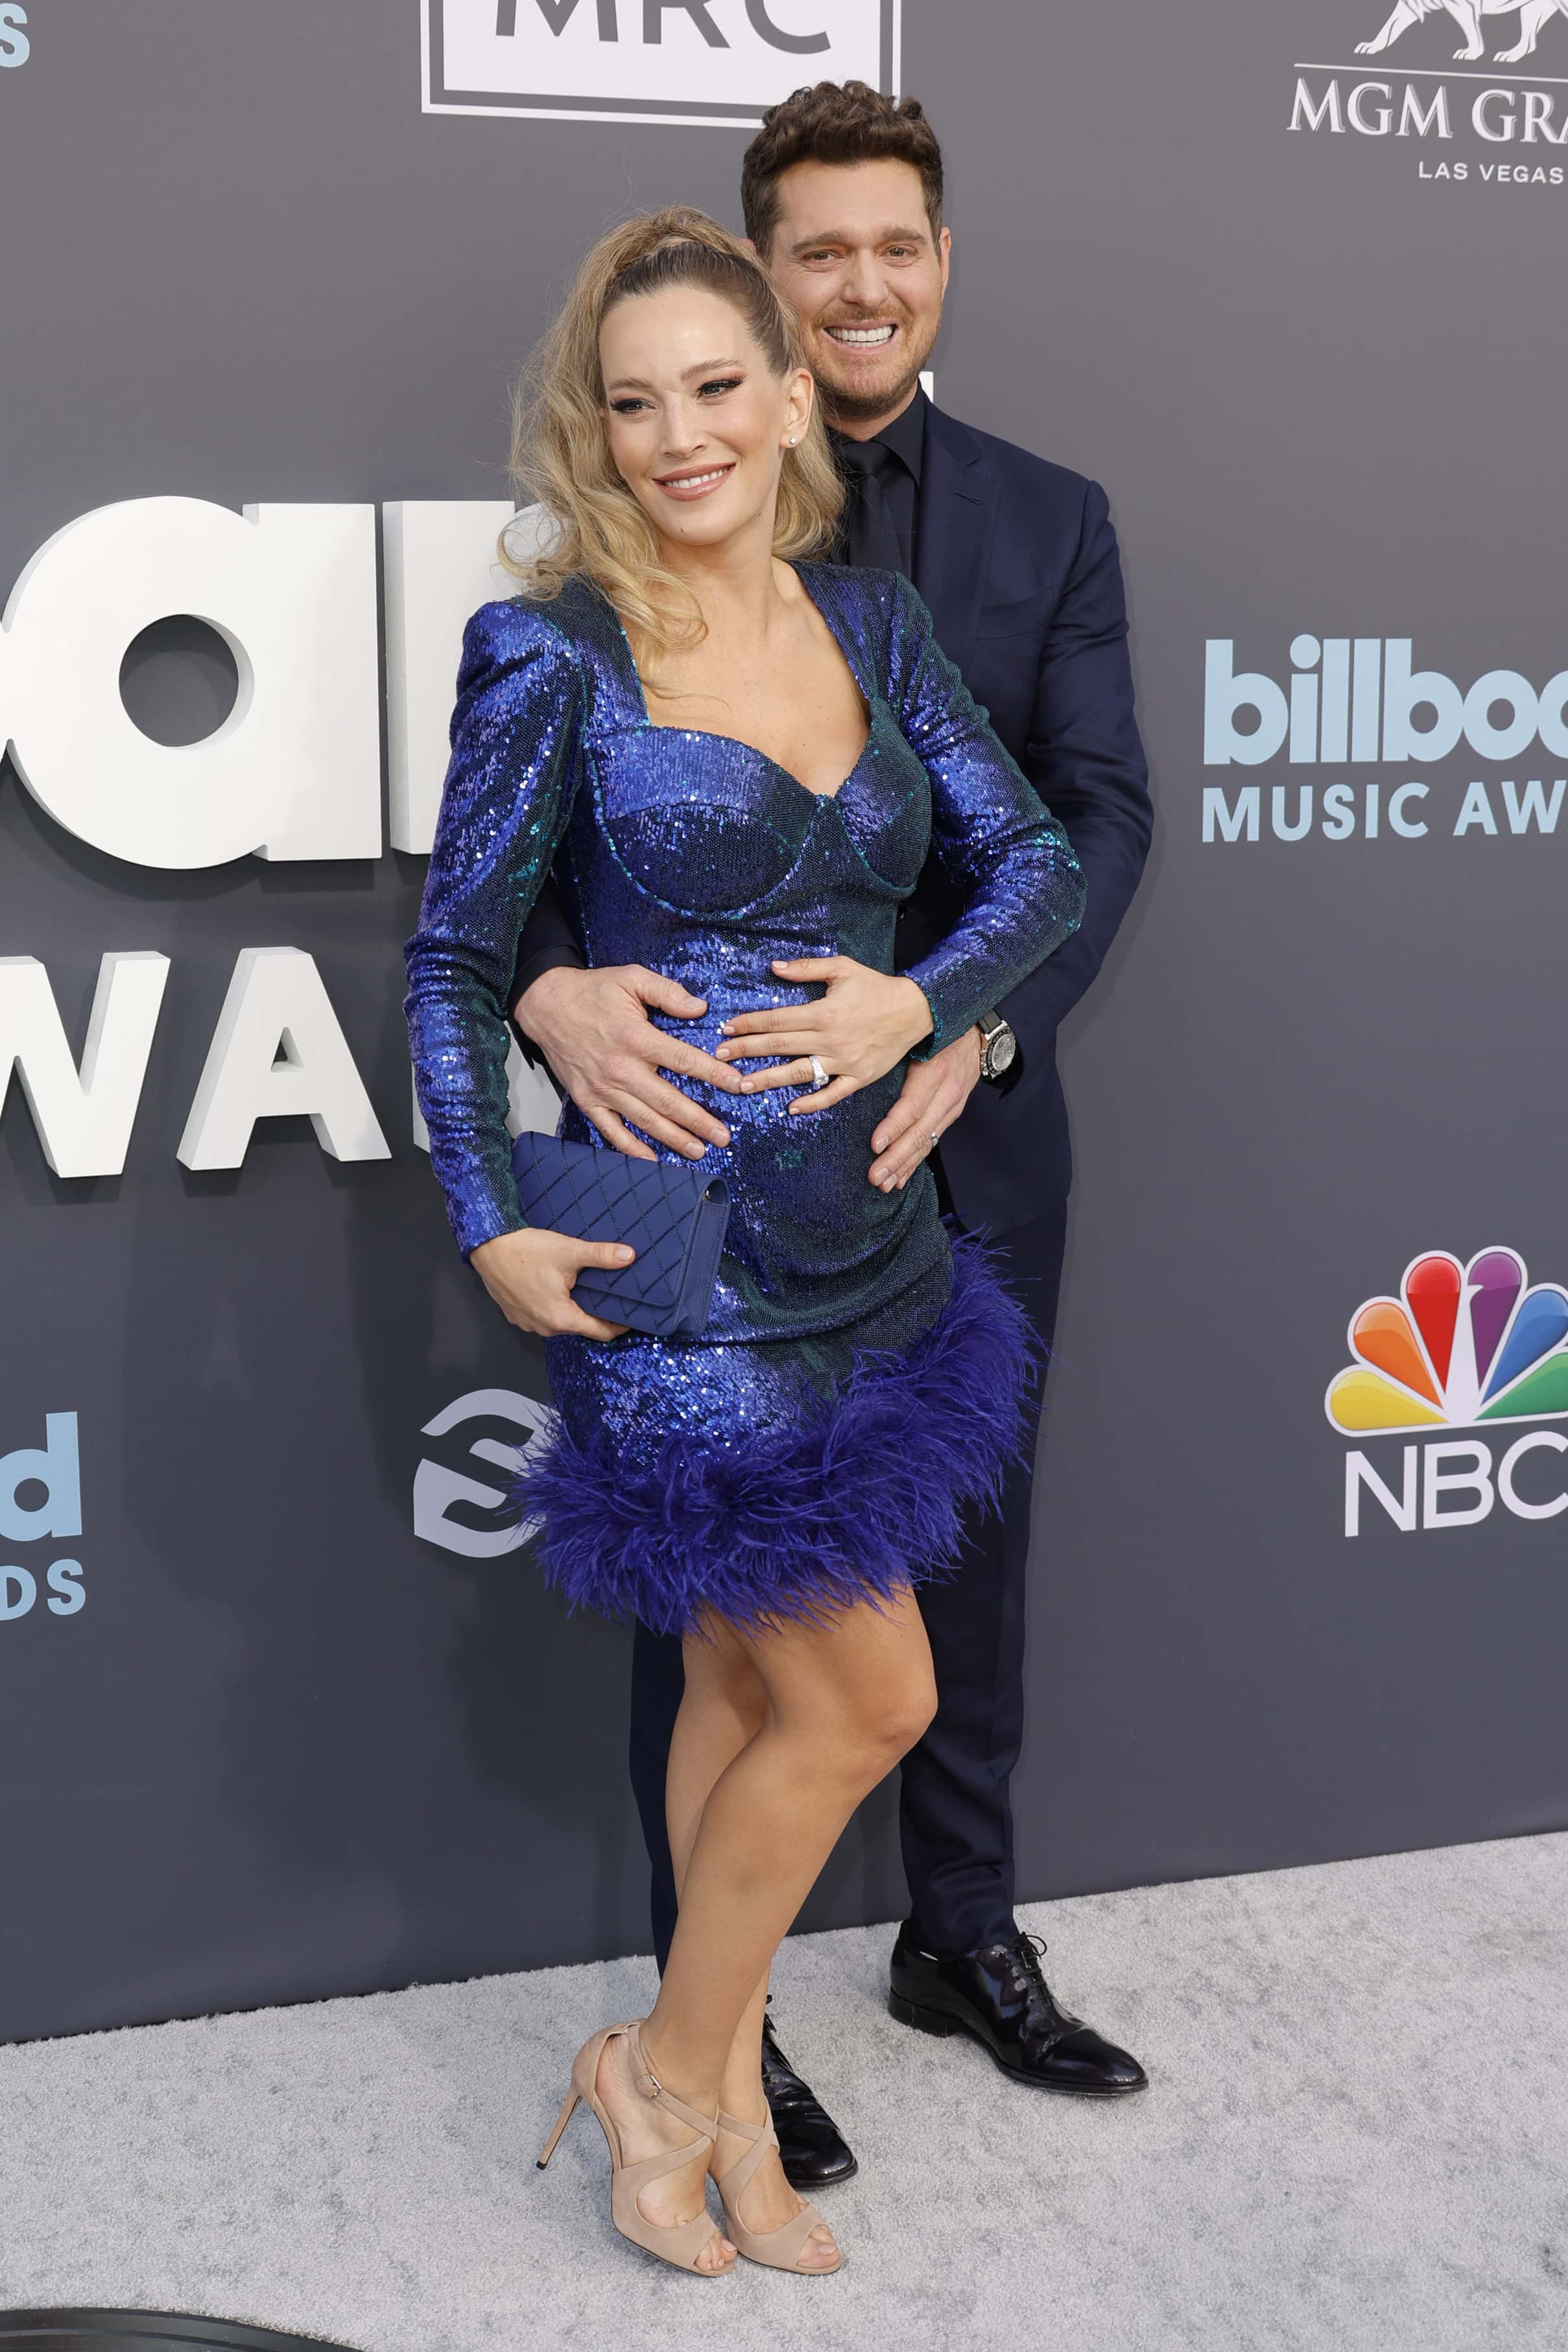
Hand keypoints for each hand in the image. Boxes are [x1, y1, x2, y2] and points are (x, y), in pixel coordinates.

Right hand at [470, 1226, 634, 1340]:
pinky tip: (556, 1286)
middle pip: (581, 1326)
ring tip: (584, 1287)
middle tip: (609, 1293)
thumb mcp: (569, 1251)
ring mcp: (528, 1323)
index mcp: (561, 1319)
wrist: (487, 1246)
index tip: (631, 1313)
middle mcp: (544, 1328)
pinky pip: (543, 1315)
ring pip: (561, 1320)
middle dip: (595, 1312)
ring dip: (573, 1308)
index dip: (619, 1324)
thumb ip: (601, 1256)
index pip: (601, 1332)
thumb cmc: (525, 1251)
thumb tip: (629, 1256)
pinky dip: (553, 1305)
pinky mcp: (516, 1314)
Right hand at [514, 963, 741, 1161]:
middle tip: (724, 1136)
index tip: (737, 1086)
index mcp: (636, 1037)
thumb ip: (667, 992)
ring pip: (645, 1119)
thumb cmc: (591, 991)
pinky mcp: (587, 1100)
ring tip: (699, 1151)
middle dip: (699, 1121)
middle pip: (669, 1100)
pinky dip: (631, 1147)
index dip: (714, 1074)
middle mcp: (621, 1068)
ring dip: (673, 1138)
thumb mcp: (631, 978)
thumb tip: (700, 1008)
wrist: (544, 1006)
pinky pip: (611, 1130)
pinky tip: (652, 1159)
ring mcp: (603, 1088)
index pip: (684, 1060)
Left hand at [715, 957, 933, 1115]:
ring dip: (768, 1080)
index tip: (726, 1028)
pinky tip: (790, 1108)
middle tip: (720, 1058)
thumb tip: (773, 967)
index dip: (749, 1024)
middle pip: (779, 1047)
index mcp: (823, 1013)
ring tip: (743, 1085)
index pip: (776, 1020)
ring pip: (798, 1073)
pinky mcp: (859, 1078)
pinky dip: (811, 1102)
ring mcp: (844, 1062)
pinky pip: (832, 1094)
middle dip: (746, 1051)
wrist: (916, 1010)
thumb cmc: (876, 987)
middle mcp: (830, 1040)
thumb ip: (806, 968)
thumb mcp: (842, 968)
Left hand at [869, 1027, 983, 1191]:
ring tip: (885, 1184)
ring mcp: (951, 1108)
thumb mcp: (920, 1037)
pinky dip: (916, 1161)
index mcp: (935, 1073)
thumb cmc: (939, 1033)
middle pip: (920, 1131)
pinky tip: (902, 1178)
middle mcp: (947, 1095)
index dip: (894, 1127)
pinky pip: (931, 1141)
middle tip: (875, 1176)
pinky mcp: (951, 1115)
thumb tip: (857, 1068)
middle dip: (897, 1158)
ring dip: (905, 1165)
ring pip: (927, 1141)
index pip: (913, 1106)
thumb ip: (896, 1054)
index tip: (875, 1145)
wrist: (977, 1037)